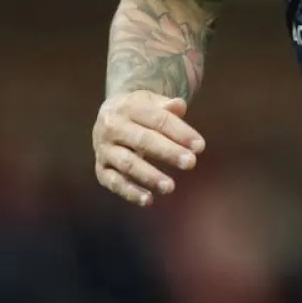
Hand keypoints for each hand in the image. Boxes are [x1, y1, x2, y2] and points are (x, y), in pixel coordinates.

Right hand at [92, 91, 204, 206]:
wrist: (110, 115)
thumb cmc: (141, 111)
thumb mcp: (152, 102)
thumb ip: (167, 106)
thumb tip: (180, 105)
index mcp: (127, 106)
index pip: (157, 119)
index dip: (180, 132)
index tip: (200, 146)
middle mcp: (112, 127)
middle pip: (142, 140)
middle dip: (168, 152)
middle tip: (191, 163)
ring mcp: (104, 149)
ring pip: (127, 163)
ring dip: (149, 176)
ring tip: (170, 187)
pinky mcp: (100, 169)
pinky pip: (113, 182)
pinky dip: (130, 192)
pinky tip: (148, 200)